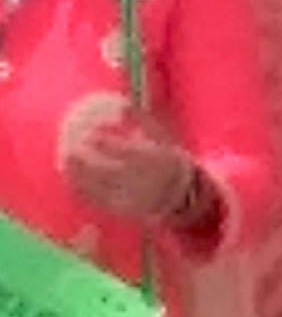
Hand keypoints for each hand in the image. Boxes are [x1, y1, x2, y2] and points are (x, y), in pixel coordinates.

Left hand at [61, 107, 203, 228]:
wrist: (181, 194)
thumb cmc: (166, 158)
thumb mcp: (163, 138)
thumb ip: (143, 122)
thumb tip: (121, 106)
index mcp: (157, 162)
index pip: (129, 153)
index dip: (109, 144)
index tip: (90, 134)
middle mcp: (145, 182)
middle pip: (112, 173)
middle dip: (88, 163)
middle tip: (69, 151)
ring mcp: (134, 199)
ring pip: (102, 188)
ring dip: (80, 177)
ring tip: (64, 162)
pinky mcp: (123, 211)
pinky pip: (100, 202)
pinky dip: (83, 190)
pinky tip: (71, 179)